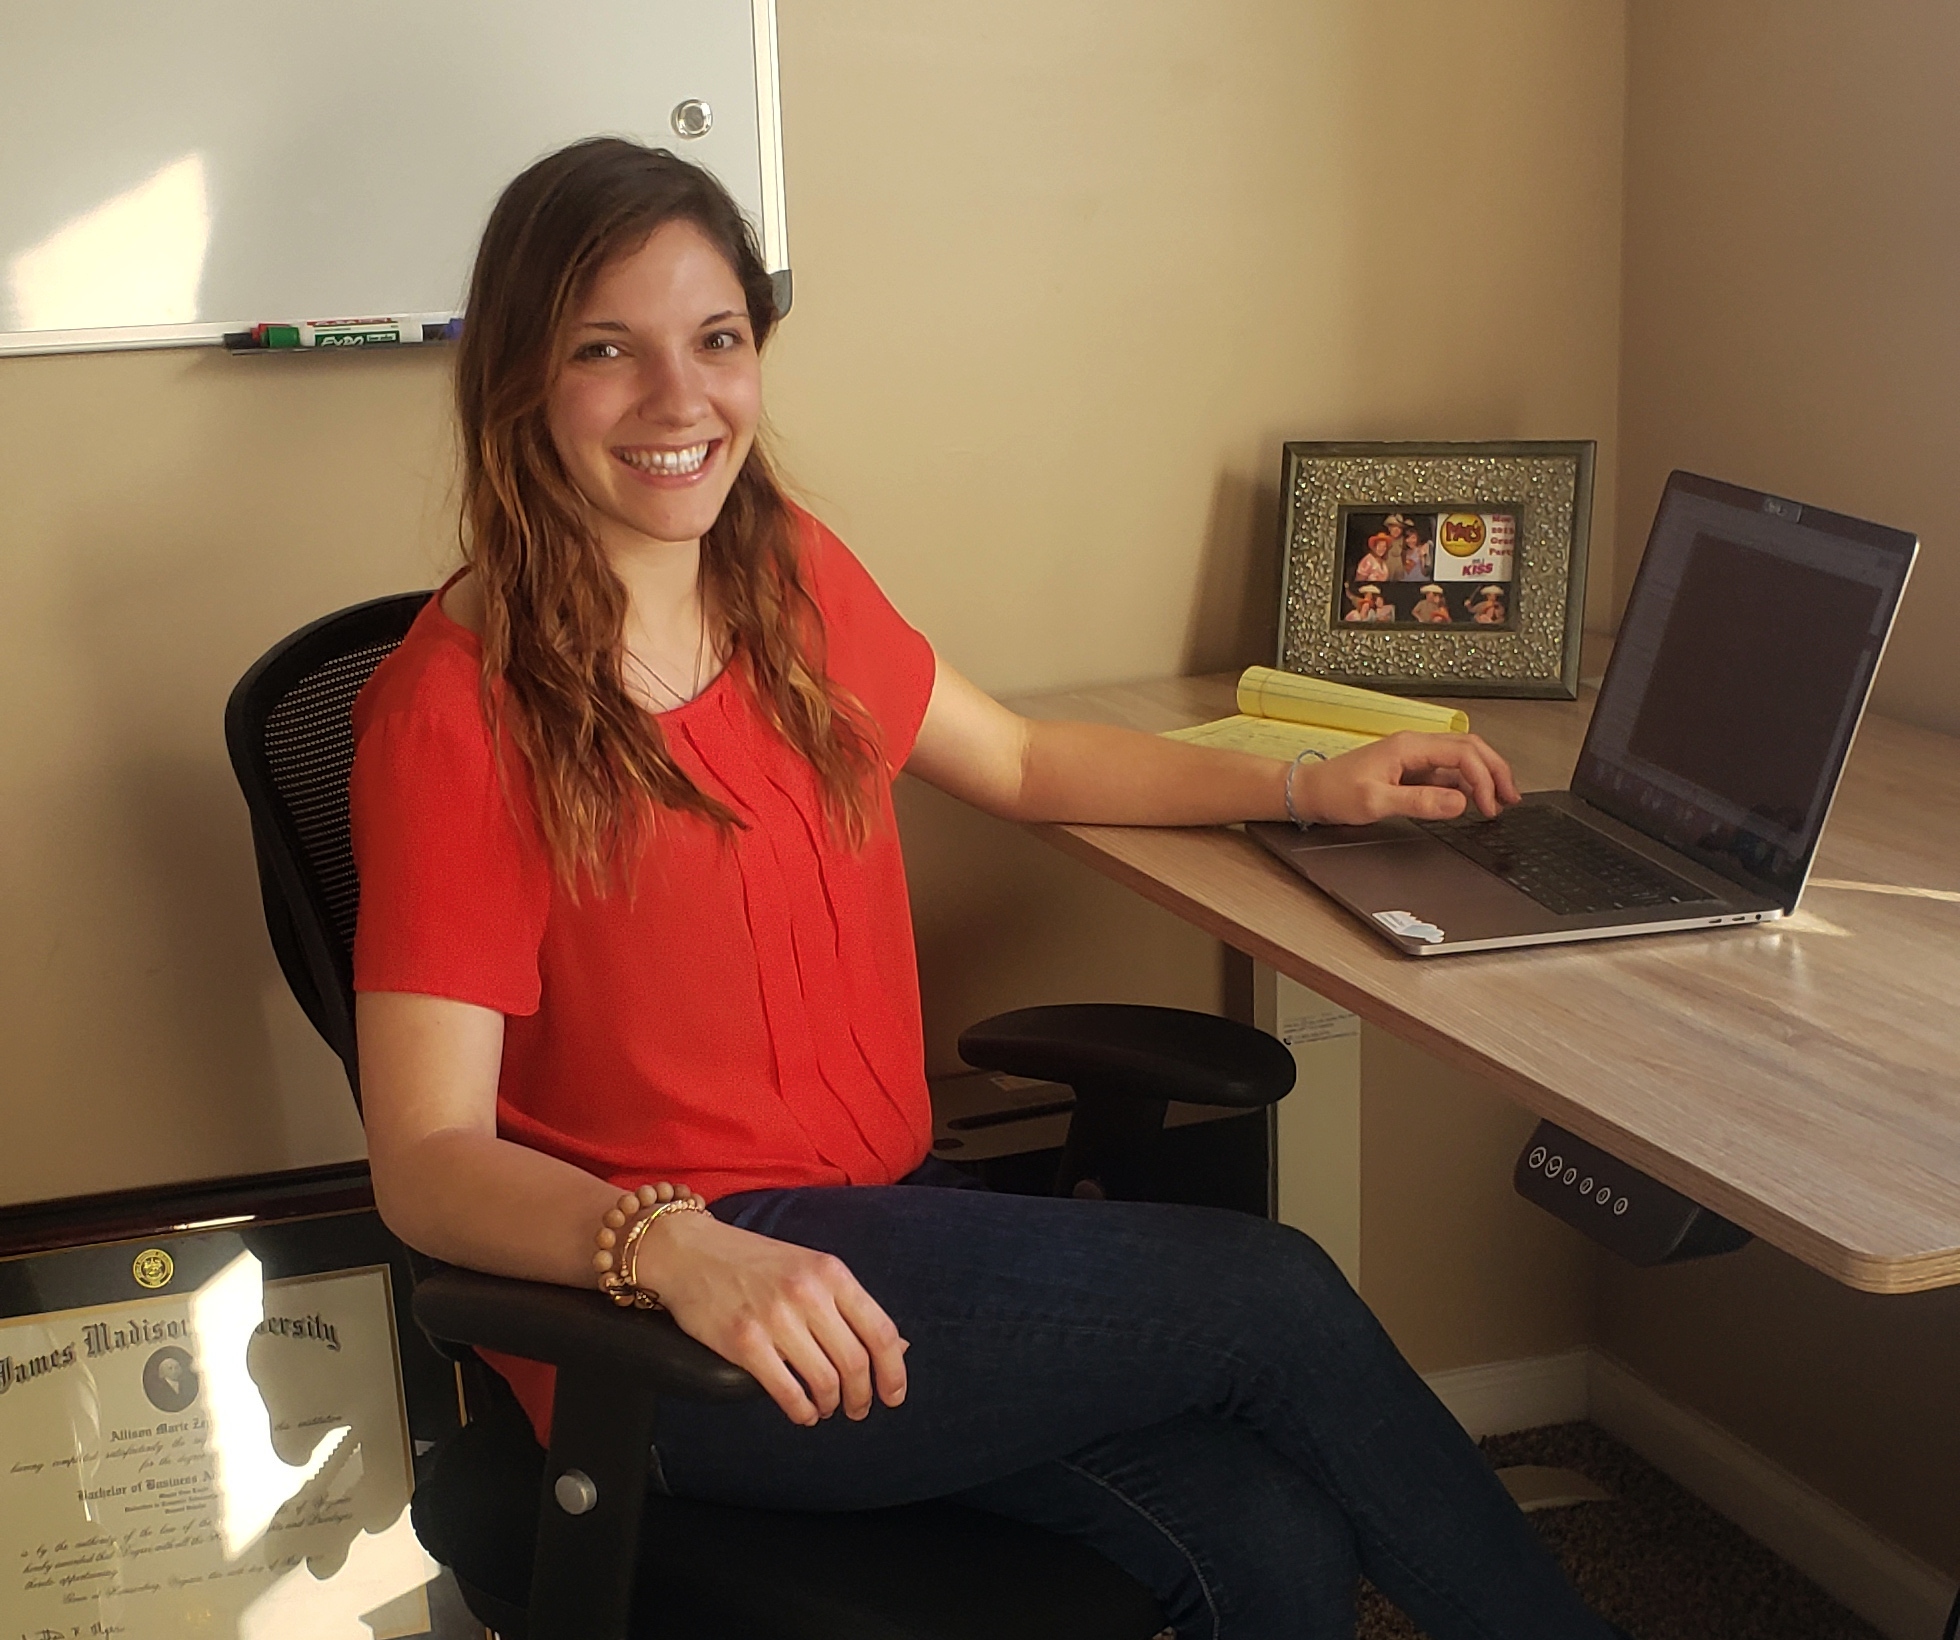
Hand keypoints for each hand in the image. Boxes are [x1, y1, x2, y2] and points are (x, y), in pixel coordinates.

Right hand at [634, 1210, 908, 1426]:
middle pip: (855, 1362)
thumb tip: (895, 1347)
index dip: (893, 1371)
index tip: (894, 1395)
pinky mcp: (744, 1342)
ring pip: (824, 1381)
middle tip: (857, 1409)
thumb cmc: (753, 1262)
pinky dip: (801, 1411)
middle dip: (861, 1396)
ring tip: (826, 1408)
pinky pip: (787, 1390)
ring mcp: (775, 1318)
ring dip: (830, 1405)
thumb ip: (847, 1305)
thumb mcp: (809, 1267)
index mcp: (830, 1273)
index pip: (879, 1330)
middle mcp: (807, 1293)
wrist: (689, 1251)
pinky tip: (802, 1412)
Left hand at [1291, 732, 1519, 825]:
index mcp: (1409, 747)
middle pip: (1470, 749)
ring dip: (1483, 776)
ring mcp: (1413, 758)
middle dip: (1495, 770)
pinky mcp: (1409, 770)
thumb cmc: (1334, 792)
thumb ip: (1419, 802)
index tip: (1490, 805)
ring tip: (1500, 800)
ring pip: (1461, 759)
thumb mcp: (1376, 802)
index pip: (1462, 754)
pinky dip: (1465, 784)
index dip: (1483, 778)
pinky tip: (1472, 800)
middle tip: (1511, 797)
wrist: (1308, 791)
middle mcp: (1414, 747)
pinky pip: (1446, 772)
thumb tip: (1459, 802)